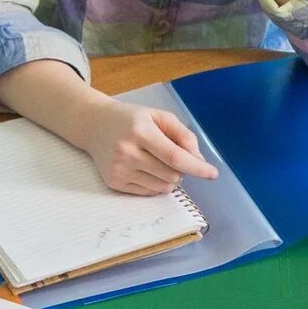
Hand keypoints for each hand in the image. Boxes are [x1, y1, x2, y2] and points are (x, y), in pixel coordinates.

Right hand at [77, 94, 218, 194]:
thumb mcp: (159, 116)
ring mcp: (119, 170)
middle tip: (174, 156)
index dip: (197, 167)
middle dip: (182, 170)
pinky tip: (145, 168)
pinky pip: (148, 192)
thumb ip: (183, 135)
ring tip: (157, 161)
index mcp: (140, 131)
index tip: (213, 173)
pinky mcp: (114, 182)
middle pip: (171, 175)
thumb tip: (198, 160)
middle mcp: (127, 152)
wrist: (94, 125)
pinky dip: (156, 183)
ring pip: (162, 187)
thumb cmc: (132, 119)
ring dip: (170, 178)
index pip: (174, 157)